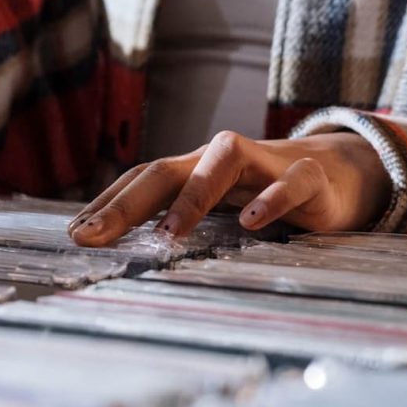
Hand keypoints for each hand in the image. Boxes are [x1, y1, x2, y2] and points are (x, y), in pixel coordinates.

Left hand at [68, 130, 390, 246]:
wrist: (332, 173)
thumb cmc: (260, 193)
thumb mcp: (215, 207)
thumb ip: (176, 219)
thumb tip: (118, 246)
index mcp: (193, 170)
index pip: (141, 179)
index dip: (106, 202)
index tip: (75, 234)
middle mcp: (219, 160)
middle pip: (166, 170)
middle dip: (125, 203)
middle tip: (93, 235)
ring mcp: (264, 164)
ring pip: (223, 160)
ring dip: (192, 196)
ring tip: (168, 234)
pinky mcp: (307, 178)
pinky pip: (288, 183)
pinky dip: (270, 200)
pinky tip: (252, 222)